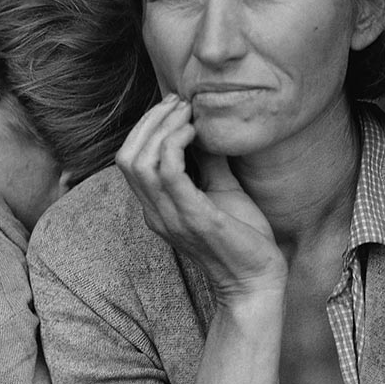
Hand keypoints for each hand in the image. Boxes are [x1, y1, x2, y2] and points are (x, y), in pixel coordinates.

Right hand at [116, 95, 286, 299]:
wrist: (257, 281)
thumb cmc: (242, 239)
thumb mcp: (222, 190)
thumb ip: (209, 161)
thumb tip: (207, 126)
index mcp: (157, 208)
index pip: (128, 160)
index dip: (145, 127)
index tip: (175, 106)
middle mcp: (156, 213)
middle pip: (126, 156)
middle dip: (149, 121)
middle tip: (179, 103)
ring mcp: (171, 217)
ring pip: (140, 161)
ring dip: (162, 127)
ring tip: (187, 113)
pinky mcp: (193, 218)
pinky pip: (169, 173)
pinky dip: (176, 144)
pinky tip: (196, 132)